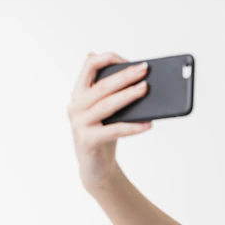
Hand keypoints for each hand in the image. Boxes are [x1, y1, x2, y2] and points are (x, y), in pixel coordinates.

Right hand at [67, 52, 151, 192]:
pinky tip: (149, 124)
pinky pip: (114, 130)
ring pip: (107, 105)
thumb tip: (137, 74)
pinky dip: (133, 127)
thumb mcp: (108, 110)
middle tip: (145, 69)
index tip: (130, 61)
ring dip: (128, 96)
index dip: (109, 58)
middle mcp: (76, 105)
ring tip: (146, 89)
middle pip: (102, 85)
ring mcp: (79, 123)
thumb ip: (113, 91)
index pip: (89, 66)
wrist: (95, 165)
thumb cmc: (105, 132)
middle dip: (125, 76)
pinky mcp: (88, 140)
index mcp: (79, 93)